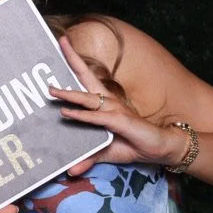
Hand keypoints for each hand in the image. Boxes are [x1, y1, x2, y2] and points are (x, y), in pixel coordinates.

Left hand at [56, 36, 188, 172]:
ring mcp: (115, 110)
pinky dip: (82, 116)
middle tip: (58, 42)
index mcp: (103, 103)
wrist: (160, 148)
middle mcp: (108, 101)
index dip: (75, 61)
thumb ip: (87, 158)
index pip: (86, 78)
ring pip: (88, 98)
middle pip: (87, 76)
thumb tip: (71, 170)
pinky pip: (98, 118)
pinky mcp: (121, 121)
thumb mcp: (105, 152)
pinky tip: (67, 113)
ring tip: (51, 91)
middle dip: (72, 59)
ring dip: (69, 94)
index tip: (61, 43)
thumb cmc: (132, 144)